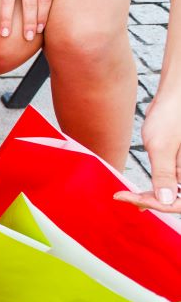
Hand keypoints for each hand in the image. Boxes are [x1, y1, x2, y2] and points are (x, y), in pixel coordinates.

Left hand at [114, 94, 180, 212]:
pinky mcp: (178, 165)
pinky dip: (155, 190)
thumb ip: (163, 174)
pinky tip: (140, 193)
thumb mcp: (162, 147)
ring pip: (172, 193)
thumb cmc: (171, 116)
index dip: (158, 205)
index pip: (179, 203)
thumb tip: (164, 200)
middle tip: (126, 198)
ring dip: (153, 198)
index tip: (134, 200)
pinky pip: (170, 184)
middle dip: (153, 203)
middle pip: (176, 200)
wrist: (174, 96)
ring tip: (129, 197)